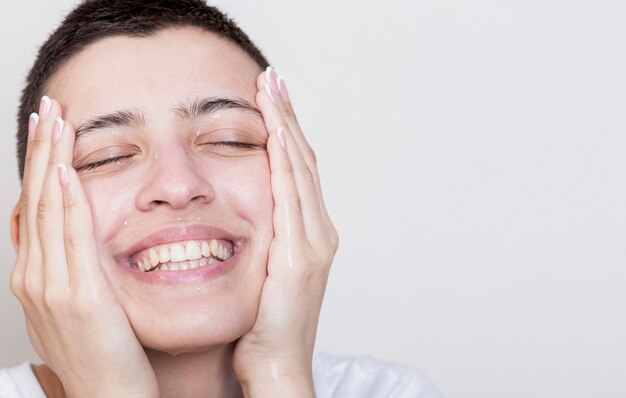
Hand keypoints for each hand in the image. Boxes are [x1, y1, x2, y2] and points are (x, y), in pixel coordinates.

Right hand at [10, 97, 158, 397]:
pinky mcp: (76, 296)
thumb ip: (75, 268)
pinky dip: (64, 201)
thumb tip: (77, 237)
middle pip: (35, 199)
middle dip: (40, 151)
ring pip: (46, 210)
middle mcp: (34, 276)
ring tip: (55, 121)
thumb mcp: (82, 305)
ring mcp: (50, 286)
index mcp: (37, 276)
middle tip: (48, 109)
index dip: (40, 164)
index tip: (48, 129)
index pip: (36, 206)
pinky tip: (65, 171)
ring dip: (50, 162)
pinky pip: (69, 238)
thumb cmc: (105, 353)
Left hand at [232, 69, 338, 396]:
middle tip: (274, 79)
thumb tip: (242, 213)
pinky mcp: (301, 257)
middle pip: (304, 160)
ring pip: (302, 171)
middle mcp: (318, 231)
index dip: (287, 130)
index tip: (271, 98)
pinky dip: (287, 164)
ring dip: (287, 127)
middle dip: (289, 116)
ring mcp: (314, 242)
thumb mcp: (263, 270)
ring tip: (273, 90)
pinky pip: (293, 199)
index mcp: (308, 233)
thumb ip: (262, 238)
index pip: (298, 169)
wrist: (277, 364)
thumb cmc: (265, 325)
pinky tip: (277, 136)